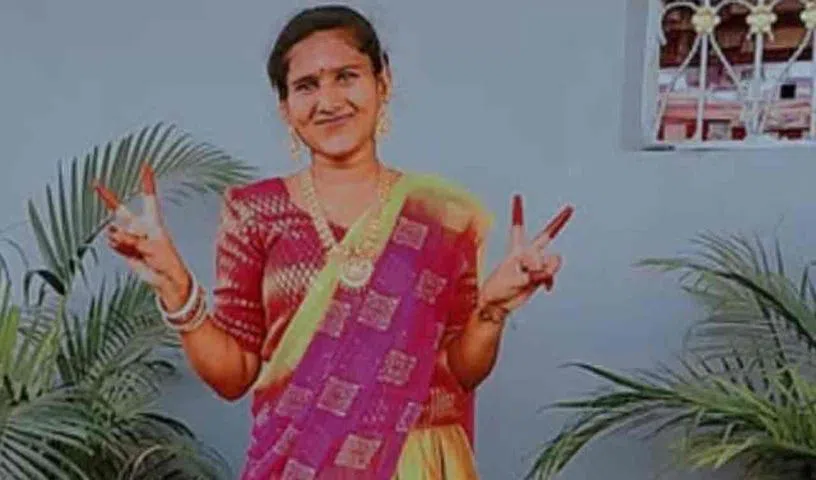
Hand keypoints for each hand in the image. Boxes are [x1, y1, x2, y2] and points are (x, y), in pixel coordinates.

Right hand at [94, 164, 191, 310]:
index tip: (146, 166)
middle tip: (95, 183)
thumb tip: (113, 234)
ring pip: (116, 232)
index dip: (147, 182)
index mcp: (153, 221)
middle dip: (108, 198)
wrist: (165, 279)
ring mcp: (131, 238)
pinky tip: (128, 252)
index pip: (149, 197)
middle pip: (121, 210)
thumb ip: (131, 239)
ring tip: (134, 248)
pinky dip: (118, 247)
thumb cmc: (166, 260)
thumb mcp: (152, 246)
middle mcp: (140, 227)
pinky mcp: (125, 249)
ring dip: (120, 239)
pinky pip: (114, 244)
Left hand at [479, 195, 572, 312]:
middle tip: (570, 208)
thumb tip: (548, 273)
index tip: (517, 196)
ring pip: (551, 260)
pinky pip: (552, 273)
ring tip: (531, 279)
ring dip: (544, 270)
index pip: (518, 227)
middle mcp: (527, 254)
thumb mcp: (512, 280)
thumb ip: (533, 275)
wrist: (498, 305)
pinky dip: (550, 279)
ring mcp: (536, 265)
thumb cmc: (497, 289)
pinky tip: (544, 287)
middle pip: (545, 236)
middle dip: (558, 222)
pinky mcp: (541, 277)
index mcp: (515, 250)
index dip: (517, 211)